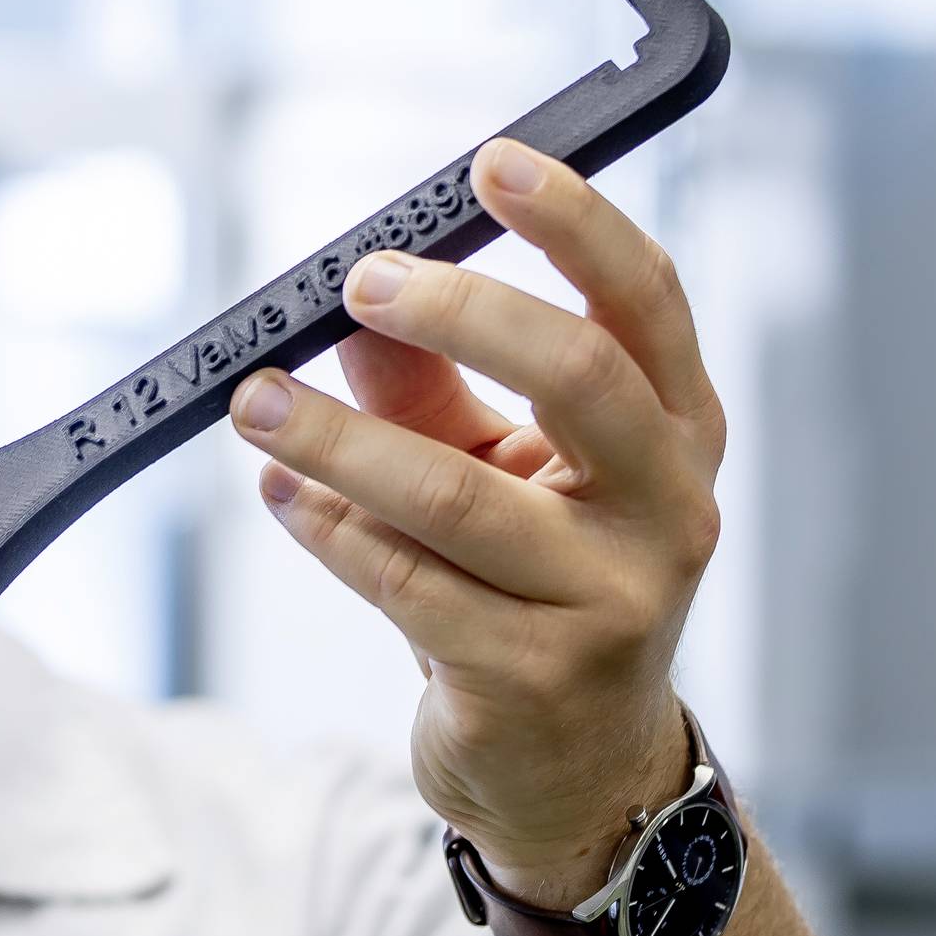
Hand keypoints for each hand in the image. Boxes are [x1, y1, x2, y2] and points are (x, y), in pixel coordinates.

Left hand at [229, 136, 724, 906]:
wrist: (577, 773)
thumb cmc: (537, 584)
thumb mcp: (507, 470)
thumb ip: (436, 387)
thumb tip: (347, 307)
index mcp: (679, 431)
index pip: (646, 301)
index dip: (575, 223)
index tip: (489, 162)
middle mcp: (670, 509)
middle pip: (578, 374)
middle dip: (457, 311)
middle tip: (355, 282)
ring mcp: (612, 603)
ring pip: (457, 497)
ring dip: (338, 438)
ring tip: (256, 400)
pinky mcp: (534, 680)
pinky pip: (405, 583)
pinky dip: (327, 528)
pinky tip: (283, 494)